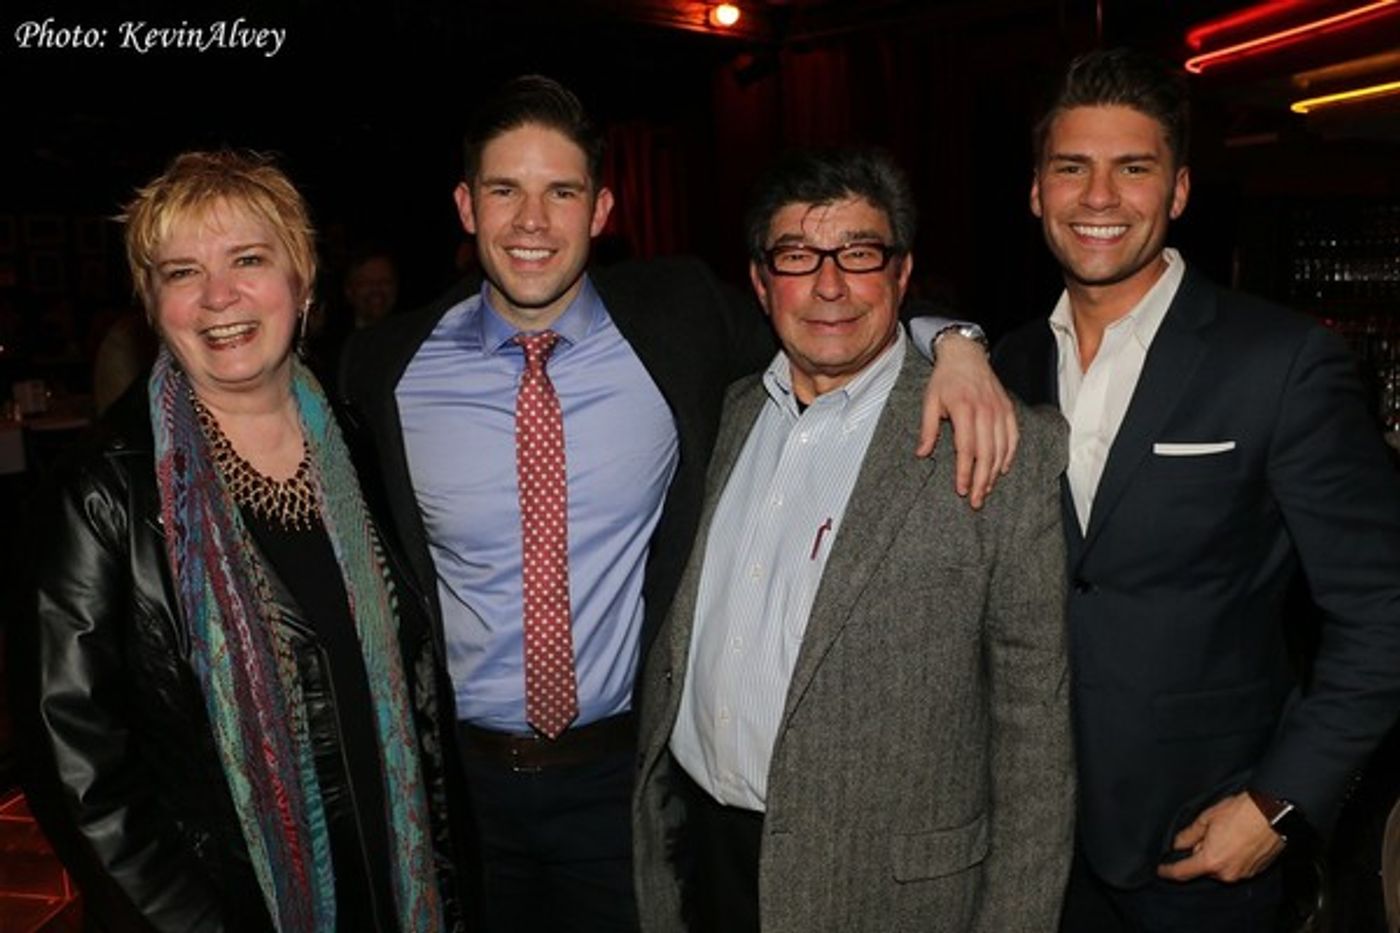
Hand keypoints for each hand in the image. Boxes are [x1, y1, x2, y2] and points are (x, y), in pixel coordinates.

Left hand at [917, 334, 1017, 508]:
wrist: (966, 355)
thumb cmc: (945, 379)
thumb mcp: (929, 401)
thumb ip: (927, 429)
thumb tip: (922, 454)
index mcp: (964, 410)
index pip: (966, 449)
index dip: (964, 472)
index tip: (960, 490)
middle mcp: (985, 411)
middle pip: (986, 454)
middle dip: (981, 481)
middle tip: (975, 501)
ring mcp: (1000, 411)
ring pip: (1001, 449)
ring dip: (994, 473)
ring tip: (985, 490)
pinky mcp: (1009, 410)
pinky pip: (1013, 438)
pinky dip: (1009, 456)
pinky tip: (1002, 470)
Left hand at [1156, 792, 1284, 883]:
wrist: (1274, 813)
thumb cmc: (1242, 813)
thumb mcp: (1207, 818)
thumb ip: (1189, 834)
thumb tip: (1178, 843)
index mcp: (1211, 861)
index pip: (1183, 871)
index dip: (1169, 871)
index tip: (1162, 870)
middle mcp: (1227, 873)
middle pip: (1203, 868)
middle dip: (1200, 854)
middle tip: (1207, 834)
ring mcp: (1243, 874)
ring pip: (1220, 867)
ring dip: (1217, 855)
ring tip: (1226, 833)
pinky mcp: (1255, 871)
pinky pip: (1235, 867)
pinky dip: (1231, 857)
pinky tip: (1237, 840)